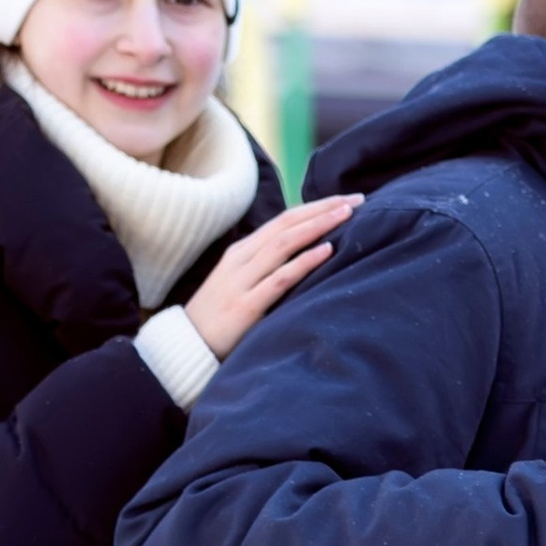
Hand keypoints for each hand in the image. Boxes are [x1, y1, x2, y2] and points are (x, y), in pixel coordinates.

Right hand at [184, 194, 359, 358]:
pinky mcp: (246, 305)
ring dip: (318, 226)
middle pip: (288, 223)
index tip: (347, 199)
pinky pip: (280, 278)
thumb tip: (306, 257)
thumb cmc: (222, 317)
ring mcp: (242, 280)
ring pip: (284, 243)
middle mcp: (242, 259)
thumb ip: (268, 268)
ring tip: (347, 215)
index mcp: (243, 251)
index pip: (285, 219)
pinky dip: (304, 262)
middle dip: (324, 209)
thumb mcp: (243, 283)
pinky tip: (327, 251)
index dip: (316, 207)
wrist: (187, 346)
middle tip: (357, 199)